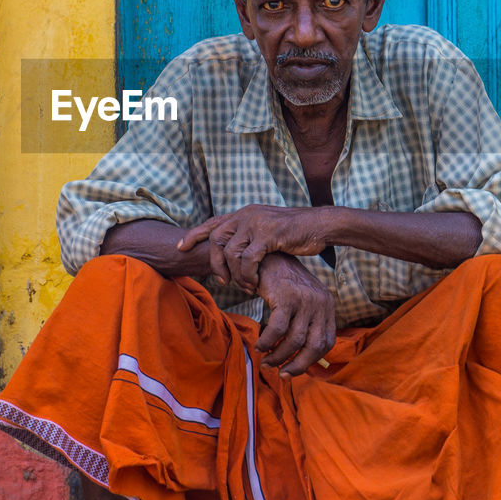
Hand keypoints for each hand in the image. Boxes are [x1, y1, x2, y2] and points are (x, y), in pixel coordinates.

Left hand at [177, 205, 330, 289]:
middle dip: (214, 262)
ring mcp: (257, 223)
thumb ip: (249, 237)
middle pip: (215, 238)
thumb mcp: (266, 231)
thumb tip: (233, 251)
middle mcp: (247, 214)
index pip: (212, 222)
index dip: (194, 235)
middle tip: (221, 281)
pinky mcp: (268, 234)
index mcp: (245, 213)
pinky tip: (255, 283)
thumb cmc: (295, 233)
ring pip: (231, 252)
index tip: (180, 247)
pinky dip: (248, 274)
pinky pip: (248, 259)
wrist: (320, 226)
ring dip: (235, 274)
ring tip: (244, 286)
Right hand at [254, 254, 336, 377]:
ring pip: (295, 340)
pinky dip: (267, 342)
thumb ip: (306, 322)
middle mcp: (321, 302)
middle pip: (314, 346)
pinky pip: (277, 329)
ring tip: (266, 361)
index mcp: (327, 305)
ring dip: (279, 356)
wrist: (266, 256)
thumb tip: (303, 357)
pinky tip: (260, 346)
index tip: (294, 369)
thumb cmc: (281, 283)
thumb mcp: (301, 301)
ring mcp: (305, 299)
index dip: (311, 360)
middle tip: (282, 374)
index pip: (327, 342)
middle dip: (297, 365)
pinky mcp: (287, 296)